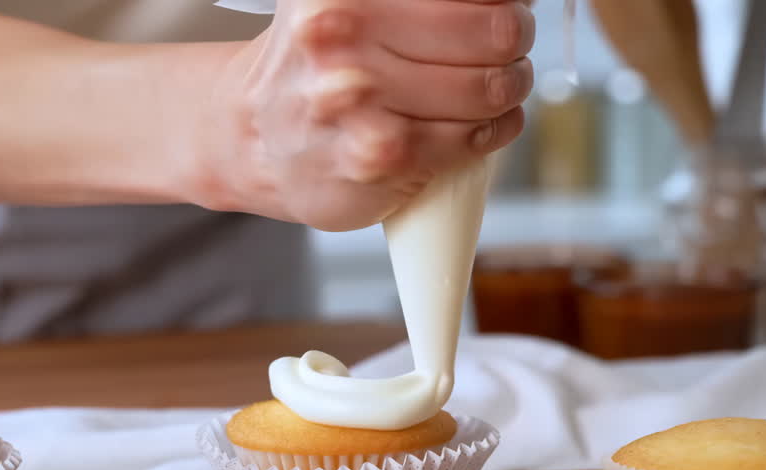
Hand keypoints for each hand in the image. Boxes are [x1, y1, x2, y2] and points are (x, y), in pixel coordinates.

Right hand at [205, 0, 534, 230]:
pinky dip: (492, 132)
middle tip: (507, 45)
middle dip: (513, 38)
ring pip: (488, 87)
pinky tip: (481, 126)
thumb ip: (418, 1)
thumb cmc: (315, 67)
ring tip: (498, 89)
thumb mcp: (348, 4)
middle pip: (493, 30)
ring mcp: (355, 100)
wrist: (253, 139)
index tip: (506, 4)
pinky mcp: (374, 157)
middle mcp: (341, 35)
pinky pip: (468, 138)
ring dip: (508, 89)